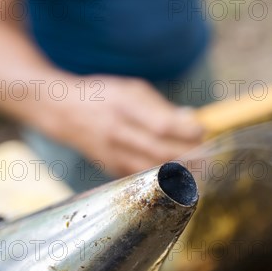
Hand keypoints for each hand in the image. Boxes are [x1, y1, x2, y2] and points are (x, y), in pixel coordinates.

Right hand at [44, 75, 203, 177]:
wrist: (62, 110)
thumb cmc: (105, 96)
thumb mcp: (132, 89)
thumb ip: (161, 107)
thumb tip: (191, 121)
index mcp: (124, 105)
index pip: (160, 124)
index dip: (185, 132)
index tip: (202, 131)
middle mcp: (116, 131)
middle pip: (158, 150)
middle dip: (189, 156)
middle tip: (209, 156)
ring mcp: (111, 152)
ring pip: (150, 169)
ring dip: (179, 173)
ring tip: (201, 170)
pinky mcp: (109, 167)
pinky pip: (139, 178)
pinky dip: (162, 180)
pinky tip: (180, 179)